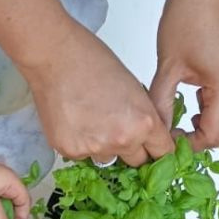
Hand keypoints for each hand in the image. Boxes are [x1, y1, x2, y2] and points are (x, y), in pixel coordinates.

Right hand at [17, 20, 173, 166]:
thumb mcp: (134, 89)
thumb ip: (142, 116)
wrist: (55, 56)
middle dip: (132, 149)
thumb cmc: (92, 61)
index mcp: (144, 122)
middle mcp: (122, 140)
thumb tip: (144, 135)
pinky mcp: (70, 150)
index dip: (157, 148)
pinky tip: (75, 120)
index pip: (163, 152)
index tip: (153, 148)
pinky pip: (82, 155)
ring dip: (104, 146)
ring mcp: (95, 148)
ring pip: (107, 158)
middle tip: (118, 129)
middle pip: (137, 161)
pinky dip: (81, 143)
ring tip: (91, 119)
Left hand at [150, 0, 218, 148]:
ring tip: (186, 116)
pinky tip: (191, 100)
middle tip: (184, 133)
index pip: (215, 133)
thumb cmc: (188, 15)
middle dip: (212, 139)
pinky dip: (216, 107)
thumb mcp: (168, 65)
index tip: (171, 138)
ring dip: (215, 122)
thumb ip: (161, 101)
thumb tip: (156, 125)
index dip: (191, 142)